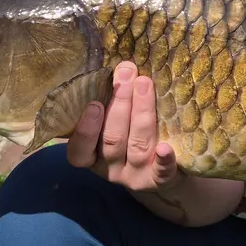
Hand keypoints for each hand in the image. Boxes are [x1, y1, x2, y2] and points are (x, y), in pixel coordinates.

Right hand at [66, 61, 180, 192]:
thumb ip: (109, 103)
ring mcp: (136, 176)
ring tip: (144, 84)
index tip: (94, 102)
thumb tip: (121, 65)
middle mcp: (111, 169)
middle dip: (119, 106)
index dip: (86, 129)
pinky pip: (161, 173)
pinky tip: (165, 148)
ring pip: (136, 147)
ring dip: (141, 114)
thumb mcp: (113, 125)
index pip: (80, 151)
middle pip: (112, 140)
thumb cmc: (131, 138)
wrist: (164, 173)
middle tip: (126, 75)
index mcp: (93, 157)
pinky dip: (164, 160)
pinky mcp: (160, 180)